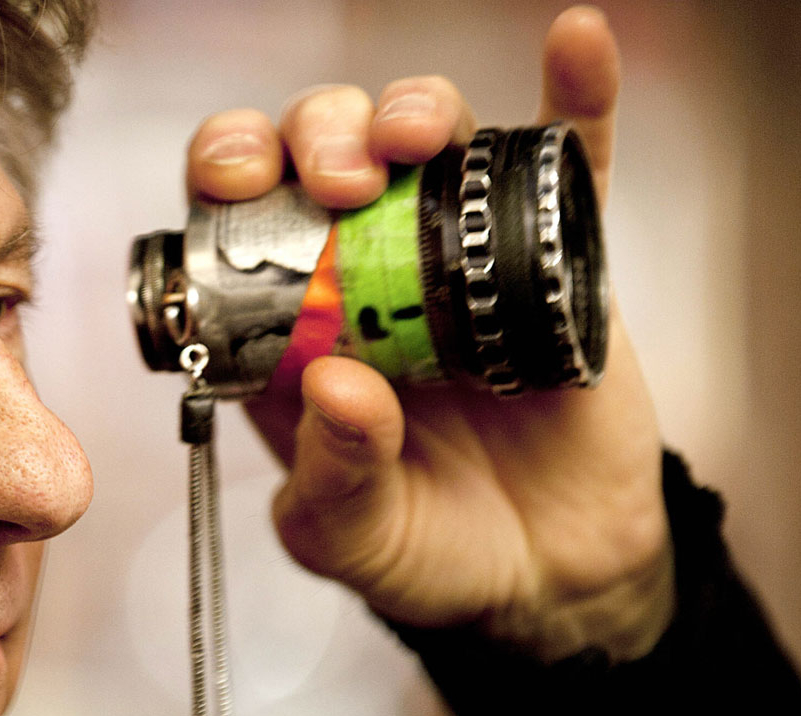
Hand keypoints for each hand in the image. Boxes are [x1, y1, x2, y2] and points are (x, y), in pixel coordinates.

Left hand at [185, 6, 672, 662]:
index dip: (225, 174)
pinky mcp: (556, 258)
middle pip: (322, 152)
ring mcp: (459, 254)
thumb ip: (331, 477)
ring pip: (427, 140)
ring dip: (410, 111)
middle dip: (315, 134)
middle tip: (335, 179)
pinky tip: (575, 46)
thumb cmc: (422, 549)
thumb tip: (334, 384)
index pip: (236, 214)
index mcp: (287, 322)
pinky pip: (566, 166)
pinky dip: (574, 100)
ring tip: (412, 141)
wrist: (543, 577)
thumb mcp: (350, 537)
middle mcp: (363, 270)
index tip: (232, 180)